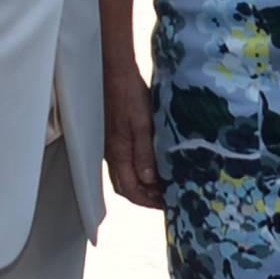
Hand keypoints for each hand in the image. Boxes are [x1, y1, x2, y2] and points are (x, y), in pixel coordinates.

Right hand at [103, 69, 162, 209]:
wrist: (116, 74)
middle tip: (166, 198)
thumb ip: (144, 154)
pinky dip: (138, 172)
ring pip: (125, 177)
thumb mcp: (142, 125)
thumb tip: (149, 181)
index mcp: (118, 154)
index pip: (130, 190)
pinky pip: (125, 164)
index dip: (148, 202)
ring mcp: (112, 147)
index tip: (167, 204)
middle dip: (145, 198)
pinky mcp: (115, 138)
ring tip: (162, 185)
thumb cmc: (130, 96)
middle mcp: (112, 155)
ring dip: (142, 186)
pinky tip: (152, 166)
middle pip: (125, 187)